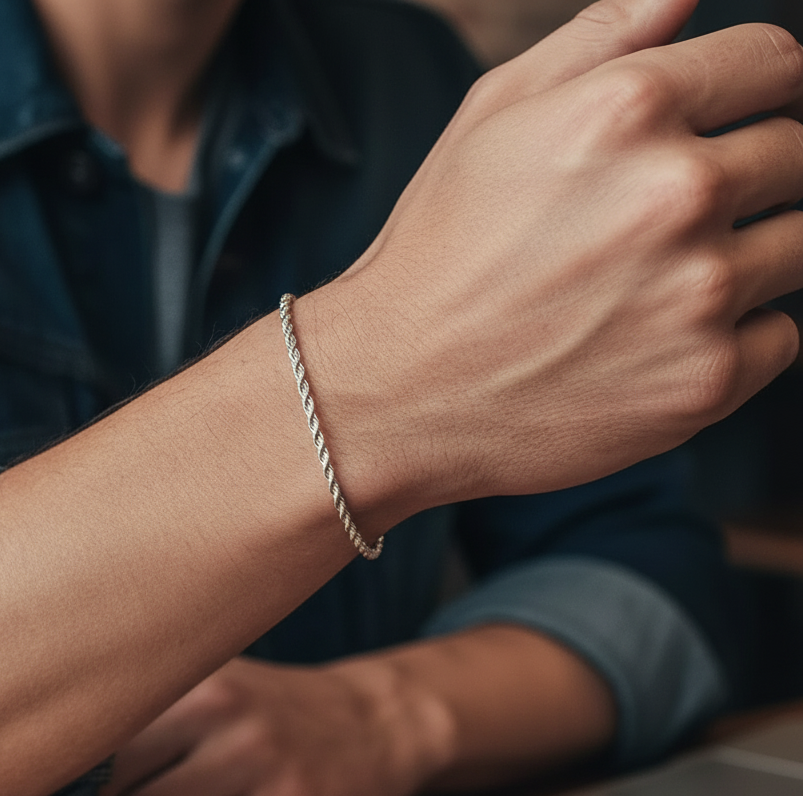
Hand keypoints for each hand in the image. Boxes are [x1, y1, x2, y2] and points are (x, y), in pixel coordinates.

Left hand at [86, 656, 458, 795]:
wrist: (380, 720)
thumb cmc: (282, 710)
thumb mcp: (222, 684)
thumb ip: (158, 711)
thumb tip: (68, 765)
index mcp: (193, 673)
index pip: (98, 727)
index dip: (53, 779)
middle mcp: (219, 708)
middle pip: (110, 779)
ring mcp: (256, 759)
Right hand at [295, 0, 802, 523]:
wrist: (398, 390)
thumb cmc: (438, 254)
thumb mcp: (490, 120)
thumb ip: (598, 39)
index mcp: (627, 111)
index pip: (775, 63)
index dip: (756, 90)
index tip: (735, 121)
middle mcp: (677, 194)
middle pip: (795, 153)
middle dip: (750, 175)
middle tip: (672, 222)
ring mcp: (699, 294)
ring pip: (798, 245)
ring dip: (749, 256)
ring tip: (662, 283)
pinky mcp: (705, 380)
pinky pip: (781, 335)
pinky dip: (738, 335)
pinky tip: (662, 341)